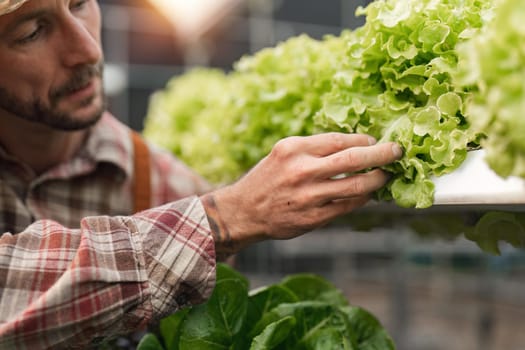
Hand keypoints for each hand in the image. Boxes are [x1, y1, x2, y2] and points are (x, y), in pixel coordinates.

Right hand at [201, 133, 402, 257]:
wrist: (245, 211)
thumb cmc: (267, 178)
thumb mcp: (284, 152)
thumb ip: (315, 148)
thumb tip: (353, 144)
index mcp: (295, 148)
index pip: (341, 139)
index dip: (364, 140)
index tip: (375, 142)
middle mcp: (303, 170)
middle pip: (355, 159)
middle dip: (383, 154)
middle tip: (396, 152)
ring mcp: (310, 196)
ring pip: (357, 185)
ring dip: (378, 179)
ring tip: (385, 176)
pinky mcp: (314, 217)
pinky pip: (349, 206)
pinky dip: (363, 198)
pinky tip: (368, 193)